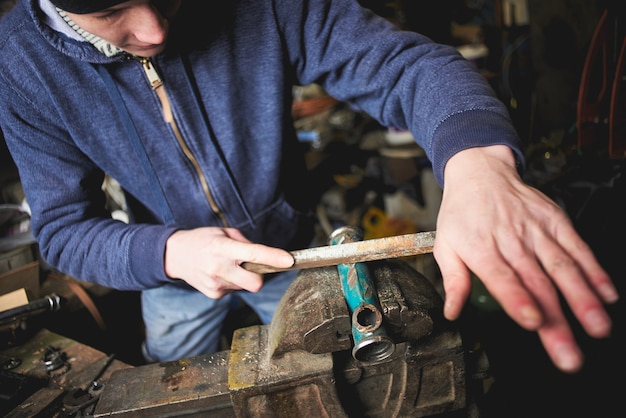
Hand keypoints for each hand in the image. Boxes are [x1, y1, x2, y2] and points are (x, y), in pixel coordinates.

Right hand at [163, 227, 294, 298]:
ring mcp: (216, 284)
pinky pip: (234, 290)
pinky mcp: (214, 294)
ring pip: (245, 286)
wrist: (174, 255)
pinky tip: (219, 273)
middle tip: (253, 267)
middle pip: (255, 283)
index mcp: (222, 248)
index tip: (289, 260)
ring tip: (226, 265)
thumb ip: (245, 243)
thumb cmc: (202, 240)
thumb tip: (264, 256)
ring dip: (243, 277)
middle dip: (260, 277)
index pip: (253, 254)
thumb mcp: (223, 232)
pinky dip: (232, 282)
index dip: (273, 258)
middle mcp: (219, 268)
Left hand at [435, 145, 618, 372]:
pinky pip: (577, 247)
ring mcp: (537, 230)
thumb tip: (453, 312)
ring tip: (598, 327)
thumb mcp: (445, 244)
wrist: (481, 172)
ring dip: (582, 300)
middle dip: (556, 321)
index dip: (518, 300)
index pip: (501, 277)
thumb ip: (453, 279)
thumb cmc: (462, 213)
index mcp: (481, 248)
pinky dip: (594, 271)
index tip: (533, 322)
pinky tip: (607, 294)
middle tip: (569, 353)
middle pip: (537, 283)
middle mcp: (511, 240)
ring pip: (563, 267)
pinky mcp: (556, 221)